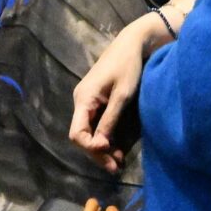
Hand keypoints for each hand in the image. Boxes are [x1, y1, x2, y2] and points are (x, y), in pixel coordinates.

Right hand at [69, 24, 153, 172]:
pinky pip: (95, 124)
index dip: (90, 147)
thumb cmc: (128, 66)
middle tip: (116, 167)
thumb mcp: (122, 95)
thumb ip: (110, 120)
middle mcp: (81, 101)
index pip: (77, 133)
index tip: (109, 151)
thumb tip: (100, 146)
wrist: (133, 44)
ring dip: (102, 148)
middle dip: (98, 153)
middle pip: (82, 136)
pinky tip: (117, 148)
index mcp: (83, 99)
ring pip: (89, 132)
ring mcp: (87, 101)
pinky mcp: (96, 101)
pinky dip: (105, 137)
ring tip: (118, 162)